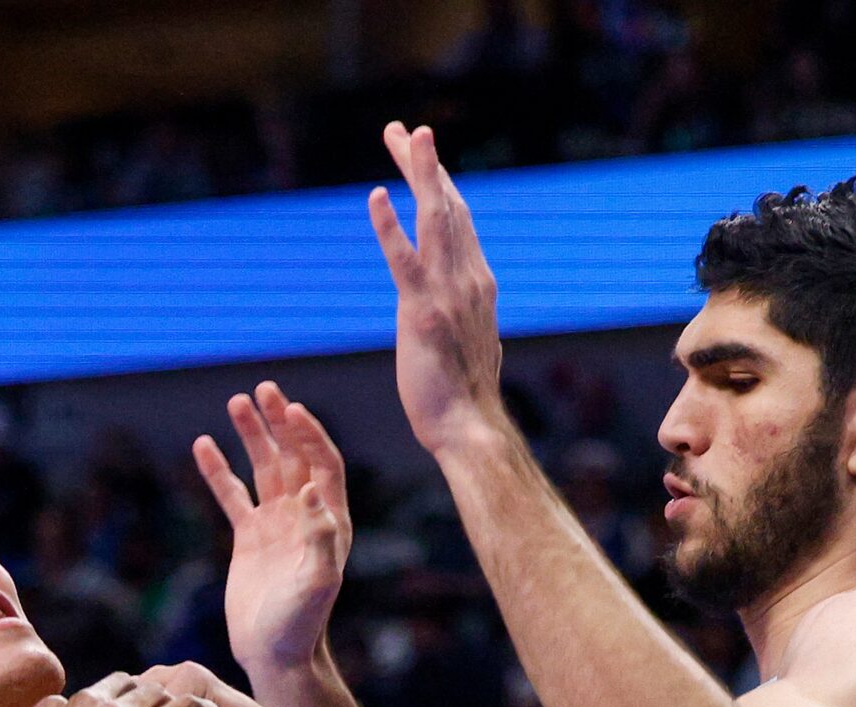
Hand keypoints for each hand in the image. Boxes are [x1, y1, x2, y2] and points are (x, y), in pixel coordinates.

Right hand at [193, 382, 351, 679]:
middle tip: (263, 390)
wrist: (274, 653)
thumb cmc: (301, 623)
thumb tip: (310, 490)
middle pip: (294, 456)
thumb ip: (320, 536)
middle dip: (280, 422)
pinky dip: (219, 470)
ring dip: (252, 435)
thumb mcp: (318, 583)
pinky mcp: (248, 537)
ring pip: (263, 468)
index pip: (322, 464)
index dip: (309, 435)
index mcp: (329, 520)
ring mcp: (275, 523)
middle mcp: (305, 515)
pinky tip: (204, 445)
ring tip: (236, 402)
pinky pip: (232, 495)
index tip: (289, 409)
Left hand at [367, 124, 508, 457]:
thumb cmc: (464, 397)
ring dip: (421, 173)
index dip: (440, 184)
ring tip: (407, 135)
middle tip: (405, 129)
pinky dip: (391, 226)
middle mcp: (468, 278)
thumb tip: (467, 306)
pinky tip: (378, 195)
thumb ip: (465, 315)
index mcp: (477, 283)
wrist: (470, 428)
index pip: (458, 222)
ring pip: (435, 219)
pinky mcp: (422, 313)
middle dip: (426, 165)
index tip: (421, 156)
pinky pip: (404, 261)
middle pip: (448, 207)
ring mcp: (448, 293)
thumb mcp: (468, 343)